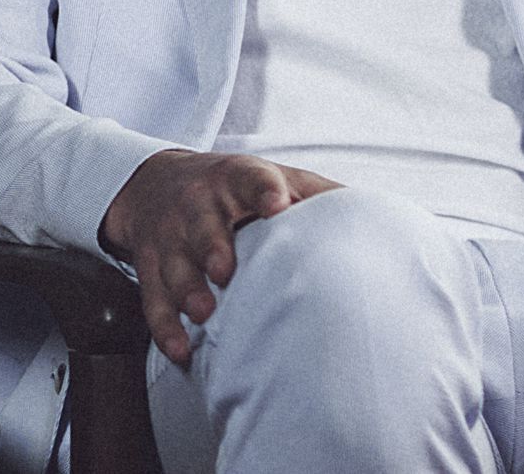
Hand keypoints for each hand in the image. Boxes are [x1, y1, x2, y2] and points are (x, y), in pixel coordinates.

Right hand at [99, 149, 342, 366]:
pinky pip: (153, 299)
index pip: (251, 179)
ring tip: (203, 312)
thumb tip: (373, 218)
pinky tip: (181, 348)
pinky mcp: (151, 266)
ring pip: (174, 263)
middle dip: (212, 246)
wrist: (156, 182)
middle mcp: (199, 205)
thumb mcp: (272, 176)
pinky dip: (165, 327)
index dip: (264, 190)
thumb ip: (316, 195)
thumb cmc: (233, 187)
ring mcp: (171, 236)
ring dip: (186, 288)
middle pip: (203, 224)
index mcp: (235, 178)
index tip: (278, 204)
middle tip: (224, 271)